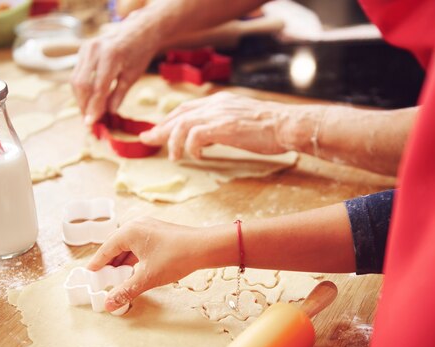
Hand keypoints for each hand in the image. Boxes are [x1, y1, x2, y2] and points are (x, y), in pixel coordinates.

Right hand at [71, 17, 159, 124]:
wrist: (138, 31)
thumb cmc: (139, 54)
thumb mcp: (132, 76)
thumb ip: (118, 94)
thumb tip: (108, 113)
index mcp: (111, 57)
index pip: (97, 88)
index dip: (93, 107)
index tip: (91, 124)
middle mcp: (95, 50)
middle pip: (81, 84)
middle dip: (83, 105)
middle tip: (88, 122)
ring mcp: (86, 48)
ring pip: (75, 79)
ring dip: (80, 99)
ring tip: (87, 114)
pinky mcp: (82, 49)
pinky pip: (77, 73)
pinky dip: (80, 89)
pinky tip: (86, 101)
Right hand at [88, 217, 203, 311]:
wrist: (205, 247)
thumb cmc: (176, 257)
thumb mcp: (147, 278)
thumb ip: (125, 291)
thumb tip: (108, 304)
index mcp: (129, 232)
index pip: (106, 249)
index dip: (97, 264)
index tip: (89, 275)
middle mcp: (137, 225)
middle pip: (116, 246)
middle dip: (109, 264)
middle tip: (102, 280)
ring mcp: (149, 227)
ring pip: (129, 246)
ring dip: (123, 262)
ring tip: (117, 278)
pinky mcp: (159, 233)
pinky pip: (139, 245)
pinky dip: (134, 258)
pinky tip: (135, 271)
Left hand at [139, 92, 316, 159]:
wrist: (287, 125)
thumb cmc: (270, 128)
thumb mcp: (240, 121)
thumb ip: (222, 126)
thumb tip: (208, 139)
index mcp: (219, 102)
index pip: (186, 109)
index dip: (169, 120)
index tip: (157, 131)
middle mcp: (215, 104)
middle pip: (178, 115)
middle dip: (160, 128)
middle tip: (147, 140)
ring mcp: (219, 114)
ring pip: (182, 125)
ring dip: (173, 142)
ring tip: (174, 157)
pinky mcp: (223, 127)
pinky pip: (195, 136)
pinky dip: (191, 147)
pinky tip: (197, 157)